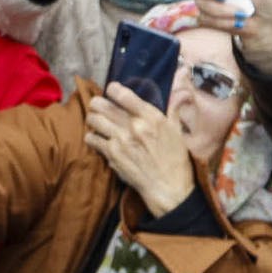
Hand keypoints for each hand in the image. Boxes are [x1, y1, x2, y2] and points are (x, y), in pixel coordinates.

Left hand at [85, 84, 195, 215]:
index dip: (113, 89)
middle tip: (100, 107)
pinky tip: (99, 139)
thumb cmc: (176, 160)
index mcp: (151, 117)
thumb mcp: (177, 131)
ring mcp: (120, 141)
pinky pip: (91, 139)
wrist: (169, 189)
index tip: (112, 91)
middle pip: (101, 104)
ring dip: (94, 119)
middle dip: (98, 103)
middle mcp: (134, 126)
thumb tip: (180, 83)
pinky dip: (92, 137)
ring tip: (98, 122)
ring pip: (93, 119)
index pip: (122, 94)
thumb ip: (173, 107)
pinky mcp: (112, 156)